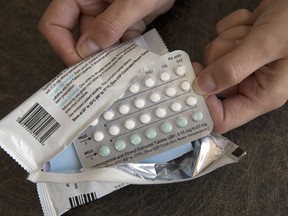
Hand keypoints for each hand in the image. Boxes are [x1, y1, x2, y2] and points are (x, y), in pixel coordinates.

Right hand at [39, 0, 174, 65]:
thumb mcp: (132, 2)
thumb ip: (110, 25)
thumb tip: (87, 51)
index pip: (56, 24)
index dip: (63, 47)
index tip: (80, 67)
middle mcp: (90, 7)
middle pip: (80, 40)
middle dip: (91, 60)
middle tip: (102, 78)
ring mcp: (107, 17)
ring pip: (101, 46)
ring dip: (110, 60)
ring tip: (119, 74)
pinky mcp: (123, 24)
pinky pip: (118, 44)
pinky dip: (124, 54)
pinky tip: (131, 63)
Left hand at [193, 0, 287, 132]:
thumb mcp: (266, 46)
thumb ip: (232, 69)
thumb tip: (201, 87)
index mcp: (260, 95)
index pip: (223, 118)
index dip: (205, 105)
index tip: (195, 82)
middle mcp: (250, 84)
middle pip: (213, 82)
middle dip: (222, 57)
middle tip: (243, 42)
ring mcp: (242, 66)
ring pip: (213, 58)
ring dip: (229, 38)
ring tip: (253, 30)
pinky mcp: (237, 48)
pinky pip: (218, 39)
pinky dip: (231, 26)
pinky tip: (251, 23)